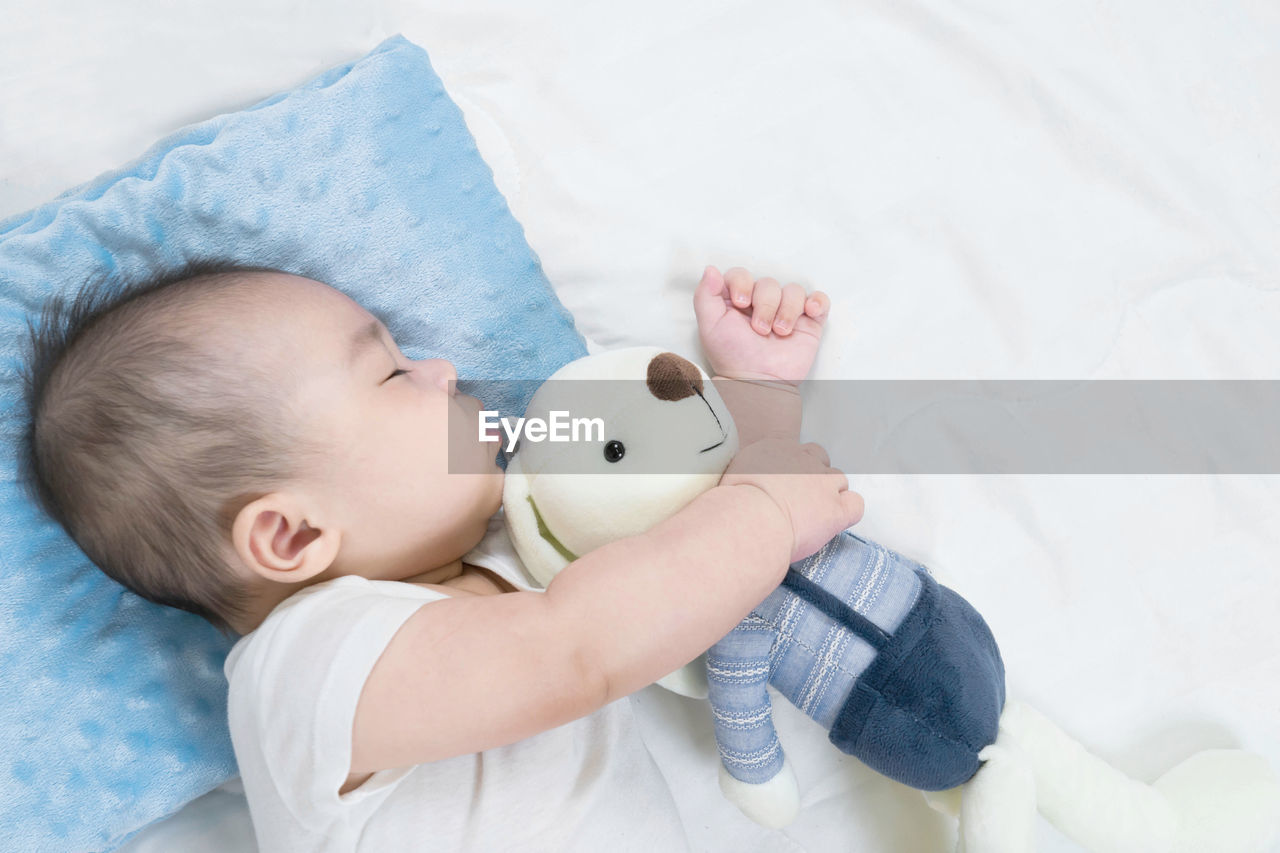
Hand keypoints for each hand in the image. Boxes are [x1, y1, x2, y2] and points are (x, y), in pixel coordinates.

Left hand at [694, 265, 830, 384]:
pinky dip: (818, 302)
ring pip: (793, 290)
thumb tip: (710, 269)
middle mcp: (761, 303)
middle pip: (769, 283)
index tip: (742, 303)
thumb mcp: (710, 325)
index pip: (741, 275)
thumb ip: (705, 295)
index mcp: (737, 300)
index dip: (743, 284)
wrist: (759, 382)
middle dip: (765, 305)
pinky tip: (810, 312)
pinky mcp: (808, 322)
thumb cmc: (733, 357)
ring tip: (780, 332)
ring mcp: (786, 311)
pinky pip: (819, 300)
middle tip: (760, 330)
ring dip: (787, 310)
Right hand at [720, 438, 863, 563]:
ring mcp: (823, 483)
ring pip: (838, 479)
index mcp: (776, 449)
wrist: (749, 520)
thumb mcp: (730, 477)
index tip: (782, 487)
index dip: (792, 470)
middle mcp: (803, 460)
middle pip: (820, 459)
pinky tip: (835, 521)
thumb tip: (742, 484)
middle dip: (813, 477)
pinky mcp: (836, 509)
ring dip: (830, 493)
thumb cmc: (731, 504)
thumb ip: (745, 473)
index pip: (795, 451)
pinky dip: (849, 510)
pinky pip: (855, 504)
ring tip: (814, 514)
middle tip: (799, 500)